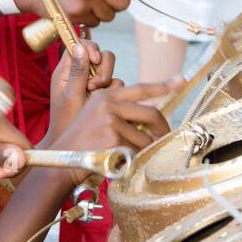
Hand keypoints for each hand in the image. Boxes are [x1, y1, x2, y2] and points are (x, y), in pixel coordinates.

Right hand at [47, 47, 181, 182]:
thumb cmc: (81, 143)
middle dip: (162, 130)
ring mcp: (110, 119)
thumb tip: (152, 114)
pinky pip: (137, 150)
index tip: (180, 81)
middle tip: (164, 140)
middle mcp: (108, 103)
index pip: (141, 88)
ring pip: (145, 137)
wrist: (61, 160)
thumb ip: (121, 111)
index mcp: (105, 95)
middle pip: (151, 113)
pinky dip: (133, 159)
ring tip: (126, 156)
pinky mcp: (113, 137)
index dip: (163, 86)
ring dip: (142, 150)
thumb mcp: (96, 118)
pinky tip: (117, 161)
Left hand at [48, 40, 115, 139]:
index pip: (79, 44)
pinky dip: (114, 92)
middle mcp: (81, 75)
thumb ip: (76, 71)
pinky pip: (117, 85)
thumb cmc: (66, 123)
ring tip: (97, 97)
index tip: (95, 60)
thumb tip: (78, 45)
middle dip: (102, 68)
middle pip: (100, 55)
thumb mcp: (70, 96)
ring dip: (107, 82)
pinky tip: (105, 104)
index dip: (90, 47)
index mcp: (66, 71)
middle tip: (95, 86)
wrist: (74, 147)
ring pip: (110, 71)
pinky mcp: (104, 95)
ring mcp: (93, 84)